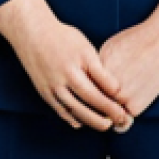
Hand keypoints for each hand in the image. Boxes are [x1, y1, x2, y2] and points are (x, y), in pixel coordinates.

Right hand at [0, 0, 131, 131]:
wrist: (33, 34)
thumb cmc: (63, 38)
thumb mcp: (85, 47)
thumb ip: (98, 68)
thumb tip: (114, 90)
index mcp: (77, 62)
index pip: (100, 84)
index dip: (113, 98)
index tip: (124, 107)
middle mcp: (65, 75)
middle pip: (89, 100)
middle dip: (107, 113)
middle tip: (120, 120)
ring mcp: (53, 86)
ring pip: (75, 110)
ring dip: (92, 120)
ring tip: (105, 125)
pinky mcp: (44, 93)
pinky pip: (61, 112)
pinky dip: (74, 119)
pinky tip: (84, 122)